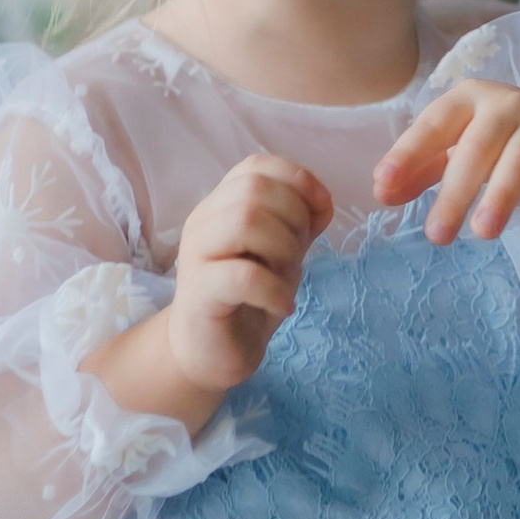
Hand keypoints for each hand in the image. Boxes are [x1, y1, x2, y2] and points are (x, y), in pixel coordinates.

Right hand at [165, 151, 334, 391]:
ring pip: (245, 220)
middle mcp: (203, 221)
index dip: (297, 178)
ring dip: (283, 247)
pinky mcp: (199, 293)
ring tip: (287, 276)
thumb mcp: (282, 253)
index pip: (256, 165)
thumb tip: (323, 200)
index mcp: (222, 205)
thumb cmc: (247, 299)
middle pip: (253, 188)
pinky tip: (282, 306)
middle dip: (294, 216)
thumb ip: (299, 223)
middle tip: (298, 253)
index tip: (321, 208)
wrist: (209, 353)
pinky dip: (274, 289)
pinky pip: (242, 275)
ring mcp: (196, 255)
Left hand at [371, 81, 519, 244]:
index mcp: (466, 99)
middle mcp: (503, 105)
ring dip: (501, 194)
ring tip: (483, 232)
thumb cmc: (495, 138)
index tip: (384, 186)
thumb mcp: (454, 145)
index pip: (433, 125)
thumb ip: (419, 169)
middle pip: (476, 148)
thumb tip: (382, 194)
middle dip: (455, 193)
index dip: (408, 155)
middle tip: (437, 236)